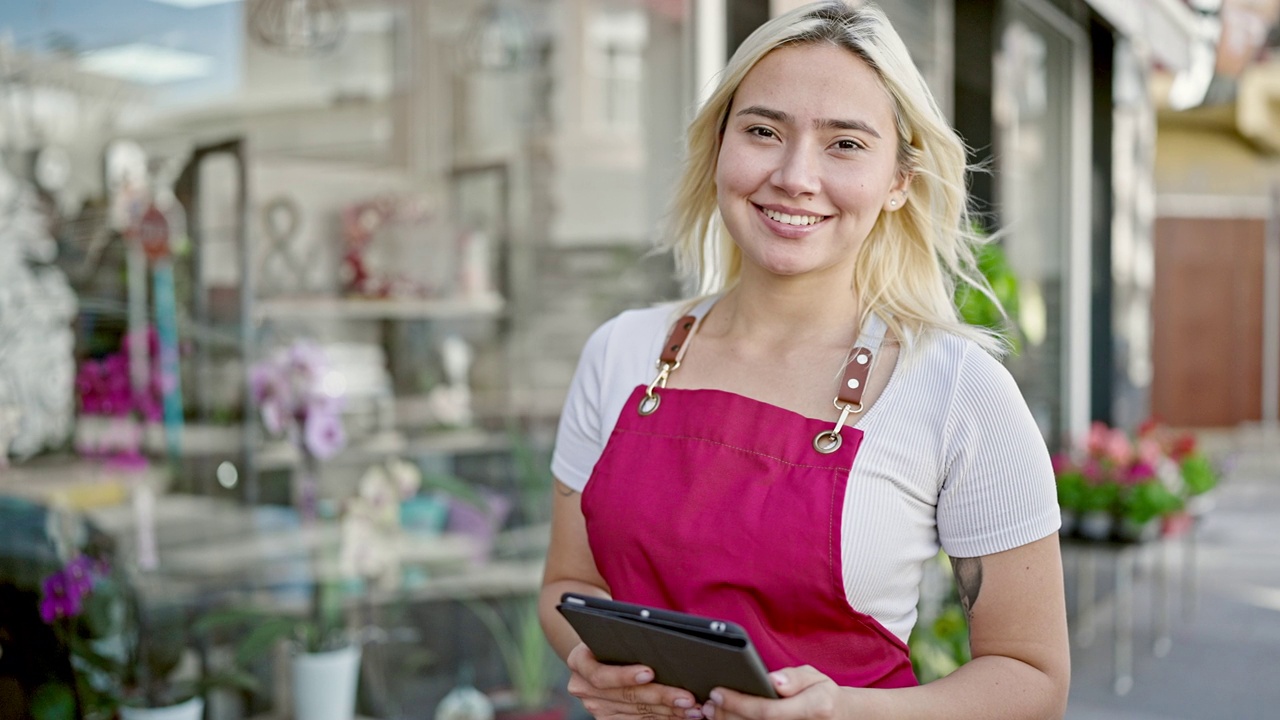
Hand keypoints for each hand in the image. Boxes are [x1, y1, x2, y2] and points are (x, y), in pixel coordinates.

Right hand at [566, 643, 702, 719]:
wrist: (593, 653)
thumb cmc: (609, 637)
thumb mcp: (611, 631)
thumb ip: (627, 639)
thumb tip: (664, 645)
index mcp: (579, 662)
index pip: (601, 675)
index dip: (625, 676)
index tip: (650, 672)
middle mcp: (582, 688)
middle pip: (626, 697)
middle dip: (660, 696)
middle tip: (687, 697)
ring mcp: (595, 707)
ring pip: (637, 712)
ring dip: (668, 711)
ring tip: (692, 707)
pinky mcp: (608, 719)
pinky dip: (663, 717)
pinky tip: (682, 714)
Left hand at [703, 666, 844, 719]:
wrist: (839, 718)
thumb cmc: (822, 694)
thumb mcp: (815, 677)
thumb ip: (794, 678)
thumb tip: (773, 681)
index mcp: (813, 709)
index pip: (767, 711)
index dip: (739, 703)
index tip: (718, 692)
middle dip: (727, 714)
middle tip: (709, 701)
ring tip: (712, 710)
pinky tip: (726, 717)